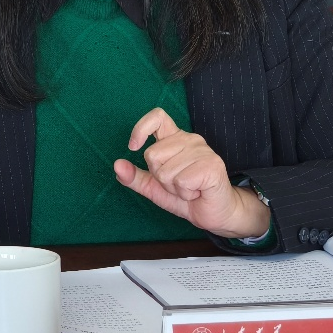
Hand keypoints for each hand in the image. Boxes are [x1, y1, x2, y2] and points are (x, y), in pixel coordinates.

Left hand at [113, 107, 268, 239]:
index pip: (157, 117)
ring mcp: (203, 151)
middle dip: (160, 178)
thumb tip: (117, 165)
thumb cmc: (188, 197)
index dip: (141, 129)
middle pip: (153, 155)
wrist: (215, 215)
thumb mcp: (155, 188)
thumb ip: (135, 177)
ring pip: (166, 171)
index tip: (133, 147)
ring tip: (190, 189)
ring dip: (174, 188)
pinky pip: (182, 180)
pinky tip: (198, 192)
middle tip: (178, 184)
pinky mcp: (212, 165)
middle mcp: (190, 140)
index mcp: (175, 140)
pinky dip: (186, 193)